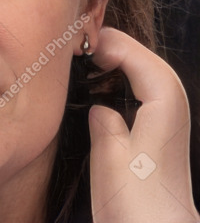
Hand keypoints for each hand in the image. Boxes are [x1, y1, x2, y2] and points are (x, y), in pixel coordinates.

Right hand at [89, 27, 199, 222]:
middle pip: (143, 57)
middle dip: (111, 45)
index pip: (137, 55)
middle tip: (77, 45)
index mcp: (165, 103)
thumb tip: (99, 107)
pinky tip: (98, 88)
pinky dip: (119, 79)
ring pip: (142, 71)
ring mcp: (166, 117)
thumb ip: (103, 119)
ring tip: (84, 59)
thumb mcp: (111, 157)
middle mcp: (172, 105)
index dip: (107, 42)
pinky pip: (139, 88)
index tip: (77, 44)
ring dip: (115, 60)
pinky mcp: (156, 130)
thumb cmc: (138, 206)